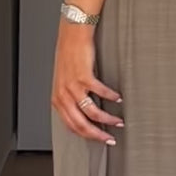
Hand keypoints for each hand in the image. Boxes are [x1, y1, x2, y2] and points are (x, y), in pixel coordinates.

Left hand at [51, 22, 123, 143]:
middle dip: (98, 135)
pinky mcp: (83, 76)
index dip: (87, 136)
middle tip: (110, 138)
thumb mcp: (64, 83)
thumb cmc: (69, 57)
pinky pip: (100, 93)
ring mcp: (73, 87)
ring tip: (118, 121)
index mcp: (57, 100)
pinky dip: (111, 97)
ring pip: (92, 112)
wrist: (71, 36)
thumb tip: (83, 115)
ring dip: (108, 119)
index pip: (72, 127)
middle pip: (82, 124)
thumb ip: (70, 100)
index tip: (99, 139)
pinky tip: (118, 98)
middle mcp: (63, 96)